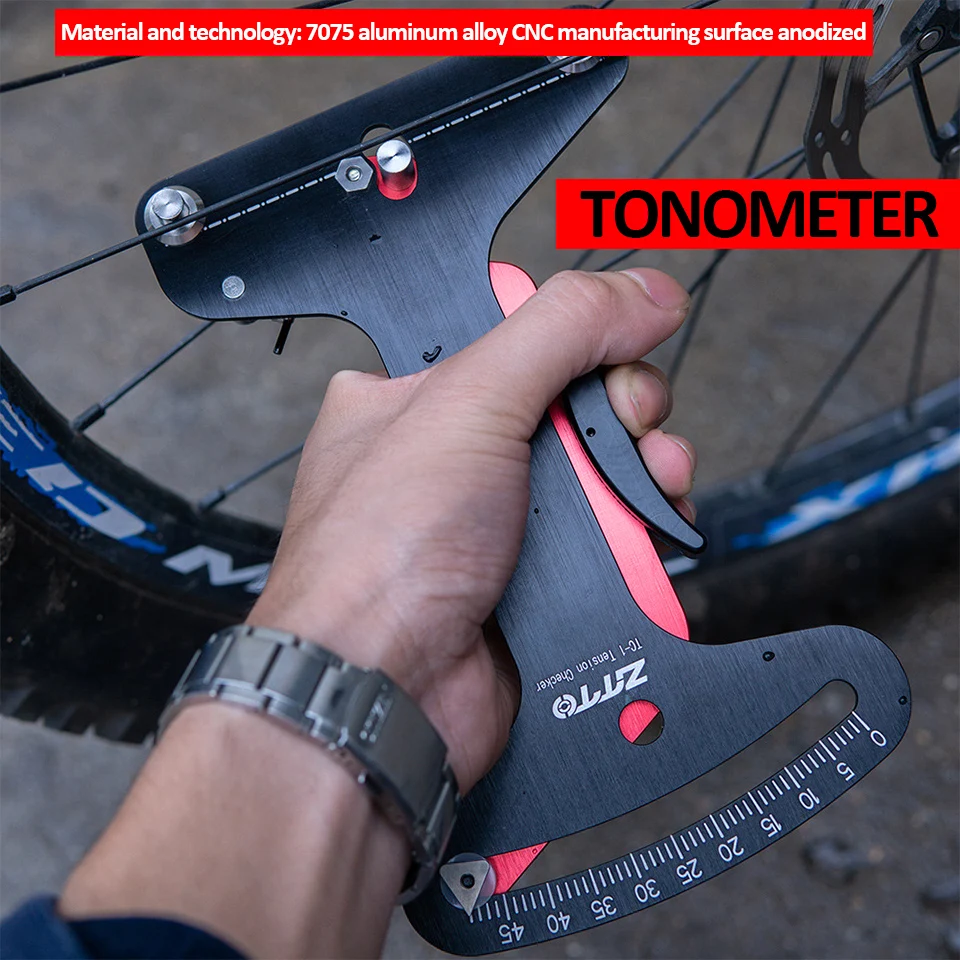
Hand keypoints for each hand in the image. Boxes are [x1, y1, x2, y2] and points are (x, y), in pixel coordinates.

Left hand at [249, 268, 695, 791]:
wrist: (385, 693)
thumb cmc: (377, 558)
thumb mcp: (468, 405)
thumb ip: (559, 331)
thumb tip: (641, 291)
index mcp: (418, 399)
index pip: (524, 339)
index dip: (579, 341)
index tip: (607, 350)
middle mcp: (461, 458)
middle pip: (578, 405)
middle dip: (623, 411)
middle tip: (623, 425)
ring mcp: (504, 522)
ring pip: (606, 473)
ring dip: (644, 472)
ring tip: (649, 484)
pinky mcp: (541, 578)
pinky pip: (614, 538)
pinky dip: (643, 533)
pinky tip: (649, 531)